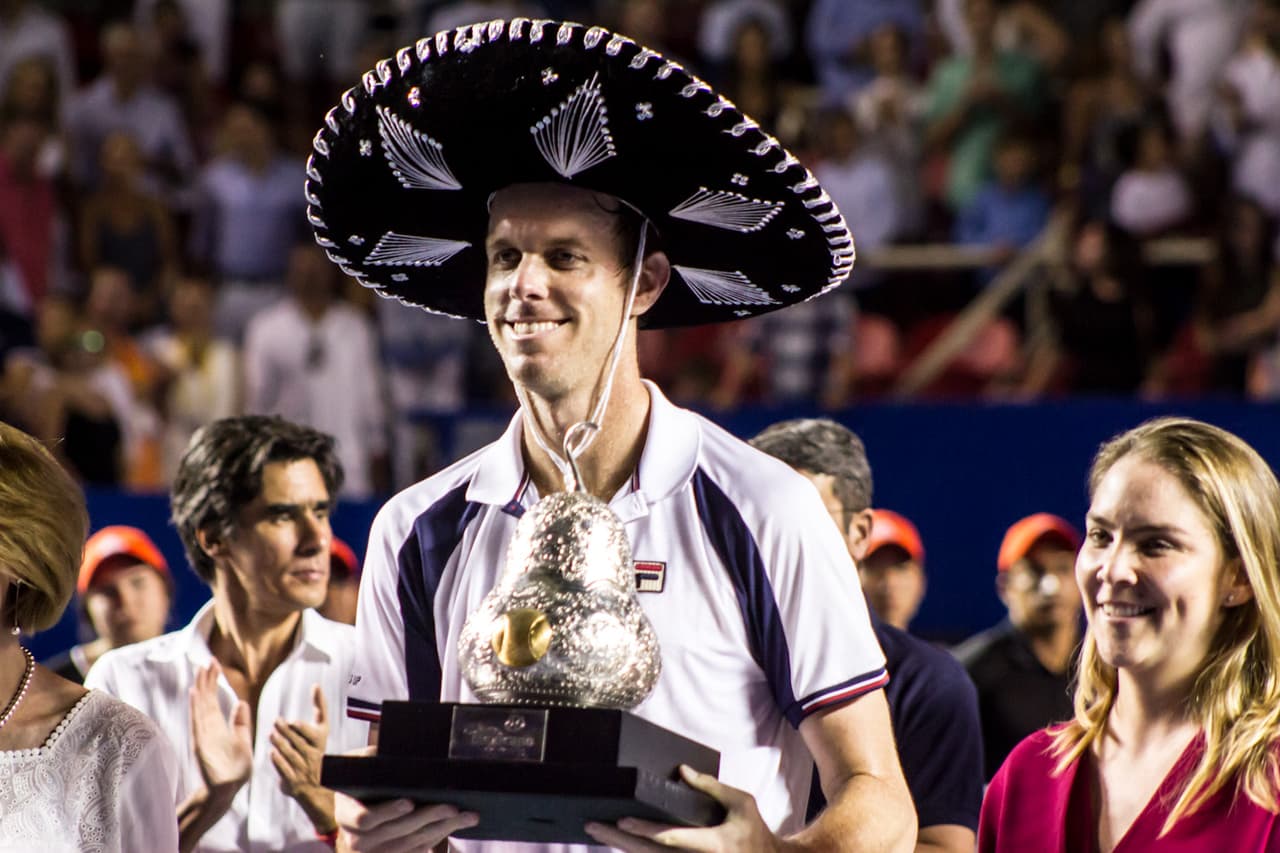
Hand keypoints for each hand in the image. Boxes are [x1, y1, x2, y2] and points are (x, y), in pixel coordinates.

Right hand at [189, 661, 252, 793]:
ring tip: (201, 671)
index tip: (214, 664)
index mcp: (219, 726)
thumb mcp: (244, 741)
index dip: (214, 682)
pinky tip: (195, 693)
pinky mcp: (202, 743)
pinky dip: (196, 707)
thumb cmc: (236, 768)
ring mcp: (204, 735)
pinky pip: (198, 722)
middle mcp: (209, 728)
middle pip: (206, 699)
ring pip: (202, 707)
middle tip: (208, 660)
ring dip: (201, 688)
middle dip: (207, 680)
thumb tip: (240, 702)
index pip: (214, 700)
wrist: (228, 790)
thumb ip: (241, 723)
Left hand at [271, 684, 333, 829]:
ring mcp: (303, 768)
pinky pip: (285, 770)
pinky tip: (272, 753)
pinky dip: (279, 762)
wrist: (316, 785)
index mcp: (320, 742)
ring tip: (272, 734)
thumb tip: (317, 684)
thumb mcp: (321, 729)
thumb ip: (320, 707)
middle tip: (276, 722)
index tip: (294, 722)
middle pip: (300, 743)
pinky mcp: (293, 780)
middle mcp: (313, 755)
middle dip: (287, 733)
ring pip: (292, 755)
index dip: (303, 729)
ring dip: (281, 744)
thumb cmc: (315, 749)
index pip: (314, 735)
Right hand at [335, 753, 478, 852]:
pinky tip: (457, 823)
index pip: (364, 819)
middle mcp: (356, 840)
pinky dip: (438, 836)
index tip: (409, 801)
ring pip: (410, 844)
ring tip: (466, 815)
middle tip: (450, 806)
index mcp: (345, 813)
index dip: (388, 812)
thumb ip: (375, 760)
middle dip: (426, 818)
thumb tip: (400, 754)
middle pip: (395, 832)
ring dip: (441, 829)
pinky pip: (416, 850)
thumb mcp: (362, 765)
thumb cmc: (364, 777)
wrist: (359, 802)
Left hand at [584, 765, 782, 852]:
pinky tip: (619, 840)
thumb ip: (711, 786)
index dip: (644, 830)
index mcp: (712, 845)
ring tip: (597, 831)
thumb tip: (682, 770)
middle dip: (618, 841)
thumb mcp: (741, 802)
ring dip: (621, 847)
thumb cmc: (753, 830)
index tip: (621, 821)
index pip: (670, 838)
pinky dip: (636, 851)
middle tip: (593, 826)